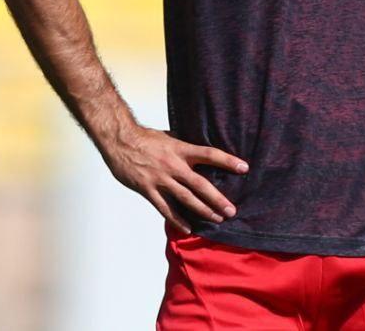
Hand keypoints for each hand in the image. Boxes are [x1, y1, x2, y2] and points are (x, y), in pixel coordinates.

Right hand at [104, 124, 248, 234]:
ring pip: (185, 199)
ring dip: (203, 210)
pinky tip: (188, 228)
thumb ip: (185, 147)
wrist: (120, 141)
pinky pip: (164, 208)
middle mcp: (173, 166)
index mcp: (181, 149)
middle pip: (200, 184)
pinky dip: (177, 219)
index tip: (244, 168)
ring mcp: (160, 179)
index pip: (209, 154)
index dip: (227, 161)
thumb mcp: (170, 137)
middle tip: (231, 210)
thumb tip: (201, 151)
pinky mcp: (148, 189)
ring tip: (217, 219)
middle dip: (217, 199)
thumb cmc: (146, 137)